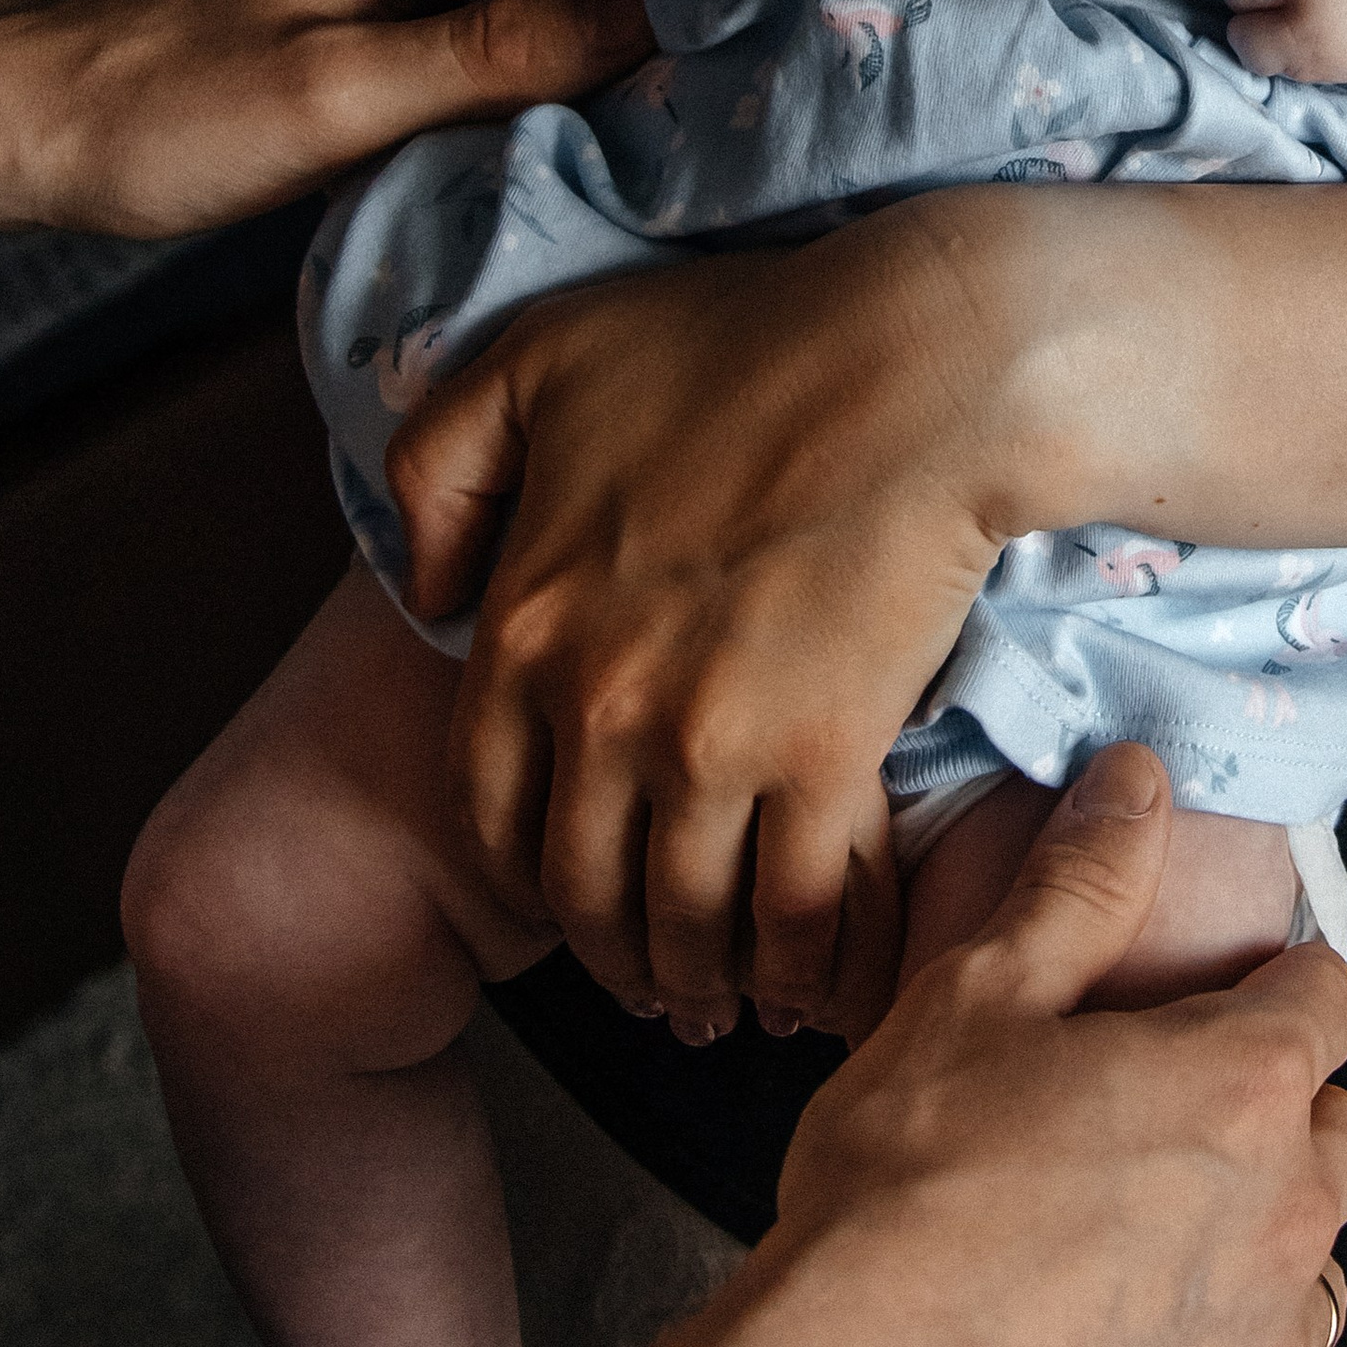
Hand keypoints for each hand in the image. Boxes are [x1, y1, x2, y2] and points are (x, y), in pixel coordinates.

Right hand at [234, 756, 1346, 1346]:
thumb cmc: (906, 1187)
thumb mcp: (977, 991)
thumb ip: (1077, 879)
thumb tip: (1138, 778)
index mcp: (1241, 1084)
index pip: (1325, 999)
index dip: (1270, 982)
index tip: (1218, 991)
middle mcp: (1286, 1217)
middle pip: (1339, 1135)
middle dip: (1278, 1110)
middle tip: (1163, 1110)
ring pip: (1314, 1270)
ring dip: (1259, 1242)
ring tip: (1148, 1237)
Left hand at [390, 195, 1026, 1044]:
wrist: (914, 367)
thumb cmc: (734, 344)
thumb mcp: (537, 359)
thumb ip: (442, 465)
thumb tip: (431, 590)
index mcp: (524, 624)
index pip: (487, 805)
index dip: (521, 872)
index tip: (562, 895)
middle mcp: (599, 708)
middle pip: (584, 887)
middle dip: (614, 952)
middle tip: (651, 978)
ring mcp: (710, 745)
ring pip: (687, 919)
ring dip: (704, 981)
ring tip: (728, 1001)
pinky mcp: (825, 762)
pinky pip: (799, 912)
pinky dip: (804, 968)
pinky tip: (816, 984)